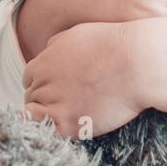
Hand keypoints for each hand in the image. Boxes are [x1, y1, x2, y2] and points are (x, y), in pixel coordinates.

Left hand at [22, 21, 149, 138]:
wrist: (138, 63)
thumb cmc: (113, 45)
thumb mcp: (78, 34)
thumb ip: (56, 45)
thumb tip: (47, 52)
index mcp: (43, 62)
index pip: (28, 79)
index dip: (41, 85)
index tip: (57, 90)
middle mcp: (43, 83)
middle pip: (32, 98)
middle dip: (46, 100)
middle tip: (68, 103)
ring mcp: (55, 105)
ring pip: (37, 117)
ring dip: (50, 116)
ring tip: (72, 115)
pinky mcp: (69, 124)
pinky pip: (47, 131)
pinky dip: (53, 130)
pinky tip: (69, 125)